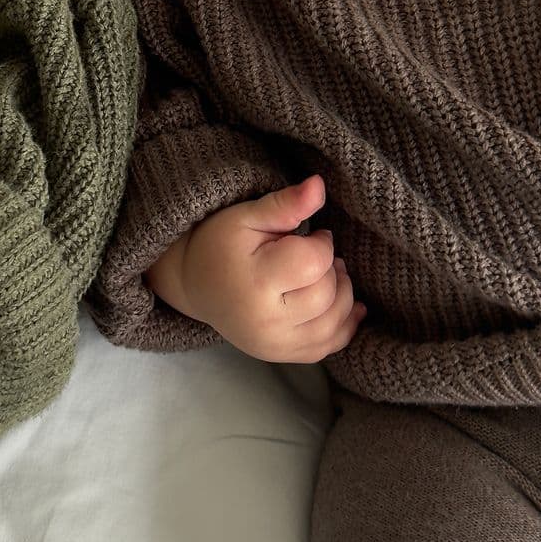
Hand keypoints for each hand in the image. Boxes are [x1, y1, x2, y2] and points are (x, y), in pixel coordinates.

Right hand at [149, 175, 364, 363]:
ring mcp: (275, 346)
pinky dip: (344, 326)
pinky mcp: (282, 357)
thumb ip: (285, 204)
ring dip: (342, 295)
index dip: (322, 243)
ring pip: (334, 325)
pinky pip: (328, 347)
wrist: (195, 285)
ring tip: (328, 273)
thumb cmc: (219, 243)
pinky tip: (345, 303)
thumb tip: (319, 184)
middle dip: (331, 269)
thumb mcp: (246, 216)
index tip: (312, 235)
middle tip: (317, 253)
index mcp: (255, 282)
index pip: (314, 263)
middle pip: (327, 295)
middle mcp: (266, 322)